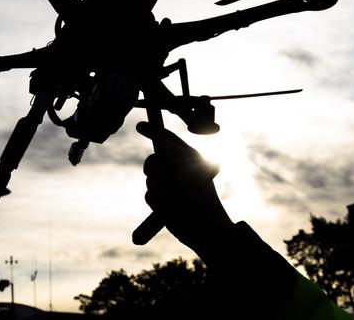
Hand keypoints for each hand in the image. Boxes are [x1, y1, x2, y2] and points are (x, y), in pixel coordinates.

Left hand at [136, 122, 233, 257]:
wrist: (212, 228)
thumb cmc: (206, 202)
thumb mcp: (200, 175)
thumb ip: (182, 160)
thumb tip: (159, 148)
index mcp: (191, 156)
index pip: (166, 137)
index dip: (152, 130)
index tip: (140, 125)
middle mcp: (178, 164)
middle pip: (153, 158)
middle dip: (153, 167)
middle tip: (161, 176)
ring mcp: (167, 180)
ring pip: (150, 178)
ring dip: (158, 187)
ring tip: (176, 198)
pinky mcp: (158, 197)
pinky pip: (149, 194)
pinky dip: (156, 201)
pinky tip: (170, 207)